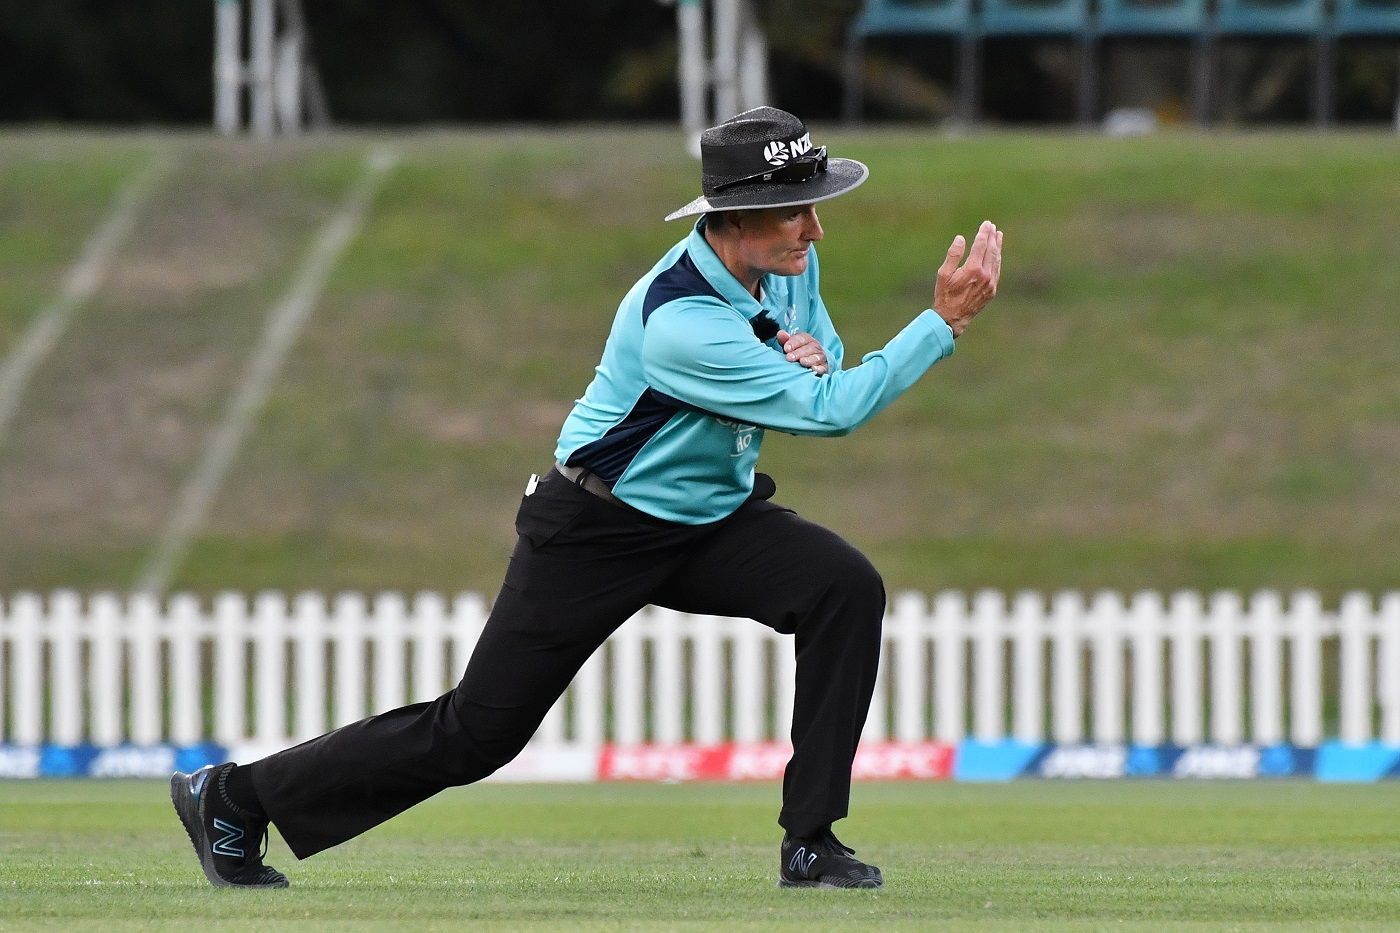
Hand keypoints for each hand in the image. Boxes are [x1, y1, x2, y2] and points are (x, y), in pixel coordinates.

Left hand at [776, 329, 828, 375]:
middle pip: (809, 348)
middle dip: (798, 353)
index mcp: (807, 340)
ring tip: (802, 362)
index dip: (794, 342)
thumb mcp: (790, 347)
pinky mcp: (824, 368)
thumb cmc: (797, 354)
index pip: (802, 338)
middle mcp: (815, 347)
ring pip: (816, 357)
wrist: (812, 364)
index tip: (786, 348)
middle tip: (789, 357)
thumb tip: (780, 333)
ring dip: (809, 360)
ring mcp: (821, 357)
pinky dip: (818, 368)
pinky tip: (813, 369)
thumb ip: (785, 340)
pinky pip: (823, 368)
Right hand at [934, 219, 1002, 338]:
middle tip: (992, 226)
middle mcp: (985, 275)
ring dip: (997, 246)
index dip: (984, 233)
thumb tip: (961, 238)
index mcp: (973, 269)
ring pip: (996, 260)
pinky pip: (997, 270)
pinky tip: (997, 254)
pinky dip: (997, 259)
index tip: (986, 224)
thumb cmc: (945, 295)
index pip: (981, 245)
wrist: (953, 318)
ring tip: (998, 235)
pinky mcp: (992, 290)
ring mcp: (990, 283)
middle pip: (991, 250)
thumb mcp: (943, 274)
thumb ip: (953, 255)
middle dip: (992, 237)